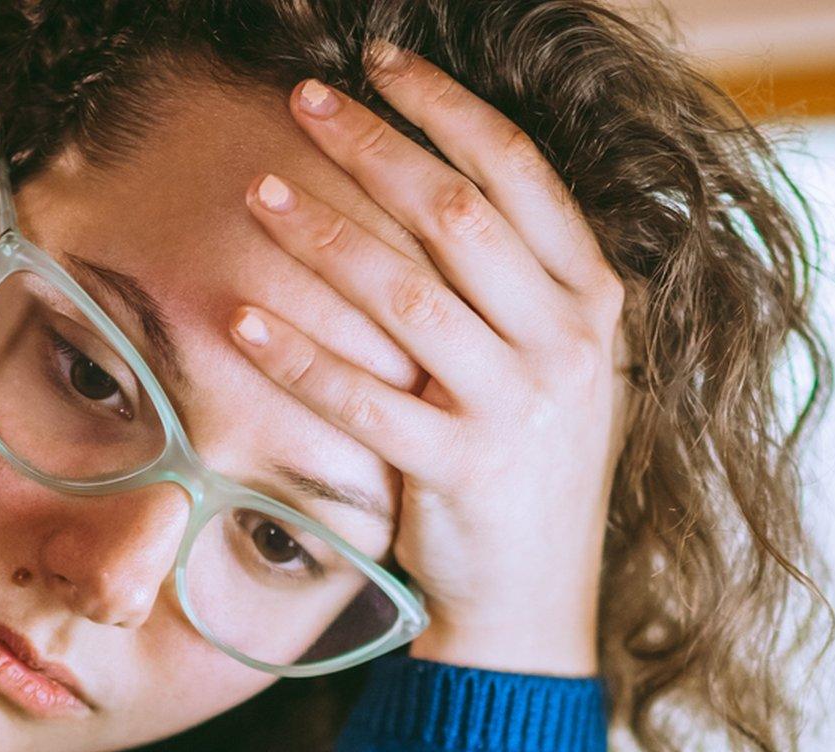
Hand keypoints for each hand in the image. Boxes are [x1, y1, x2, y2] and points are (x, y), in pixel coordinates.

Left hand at [228, 41, 628, 677]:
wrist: (534, 604)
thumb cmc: (524, 471)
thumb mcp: (551, 366)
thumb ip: (513, 284)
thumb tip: (431, 182)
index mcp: (593, 300)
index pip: (518, 173)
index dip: (446, 109)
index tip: (381, 63)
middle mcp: (565, 343)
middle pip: (456, 214)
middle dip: (373, 147)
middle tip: (301, 102)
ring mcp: (518, 408)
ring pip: (406, 295)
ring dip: (323, 235)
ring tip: (257, 192)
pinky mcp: (460, 472)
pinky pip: (363, 399)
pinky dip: (298, 357)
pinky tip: (241, 319)